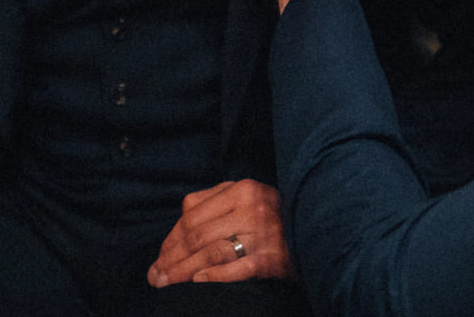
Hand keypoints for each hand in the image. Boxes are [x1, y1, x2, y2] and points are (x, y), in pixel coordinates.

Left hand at [147, 180, 293, 286]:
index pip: (192, 216)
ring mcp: (262, 234)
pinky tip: (197, 282)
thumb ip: (214, 201)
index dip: (170, 240)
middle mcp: (250, 209)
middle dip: (171, 258)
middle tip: (155, 277)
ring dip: (183, 271)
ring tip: (167, 284)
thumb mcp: (247, 196)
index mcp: (240, 190)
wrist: (318, 228)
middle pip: (197, 235)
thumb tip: (179, 222)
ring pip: (212, 252)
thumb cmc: (275, 214)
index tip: (158, 260)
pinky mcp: (273, 259)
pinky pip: (238, 268)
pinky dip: (215, 276)